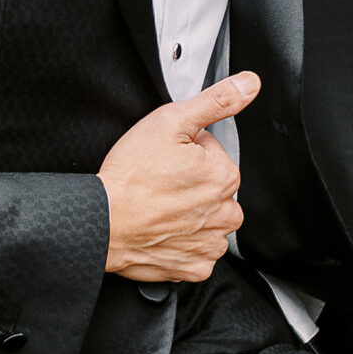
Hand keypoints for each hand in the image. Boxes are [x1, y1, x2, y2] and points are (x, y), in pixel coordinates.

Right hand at [98, 72, 258, 282]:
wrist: (103, 221)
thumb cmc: (131, 175)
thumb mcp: (172, 120)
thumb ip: (216, 101)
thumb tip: (249, 85)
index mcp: (224, 175)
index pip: (212, 152)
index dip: (186, 149)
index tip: (166, 156)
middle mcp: (225, 213)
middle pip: (214, 187)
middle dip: (193, 181)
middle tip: (161, 179)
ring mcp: (210, 244)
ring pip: (208, 219)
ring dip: (191, 212)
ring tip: (160, 204)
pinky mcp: (195, 268)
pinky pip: (198, 251)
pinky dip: (183, 242)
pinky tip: (163, 228)